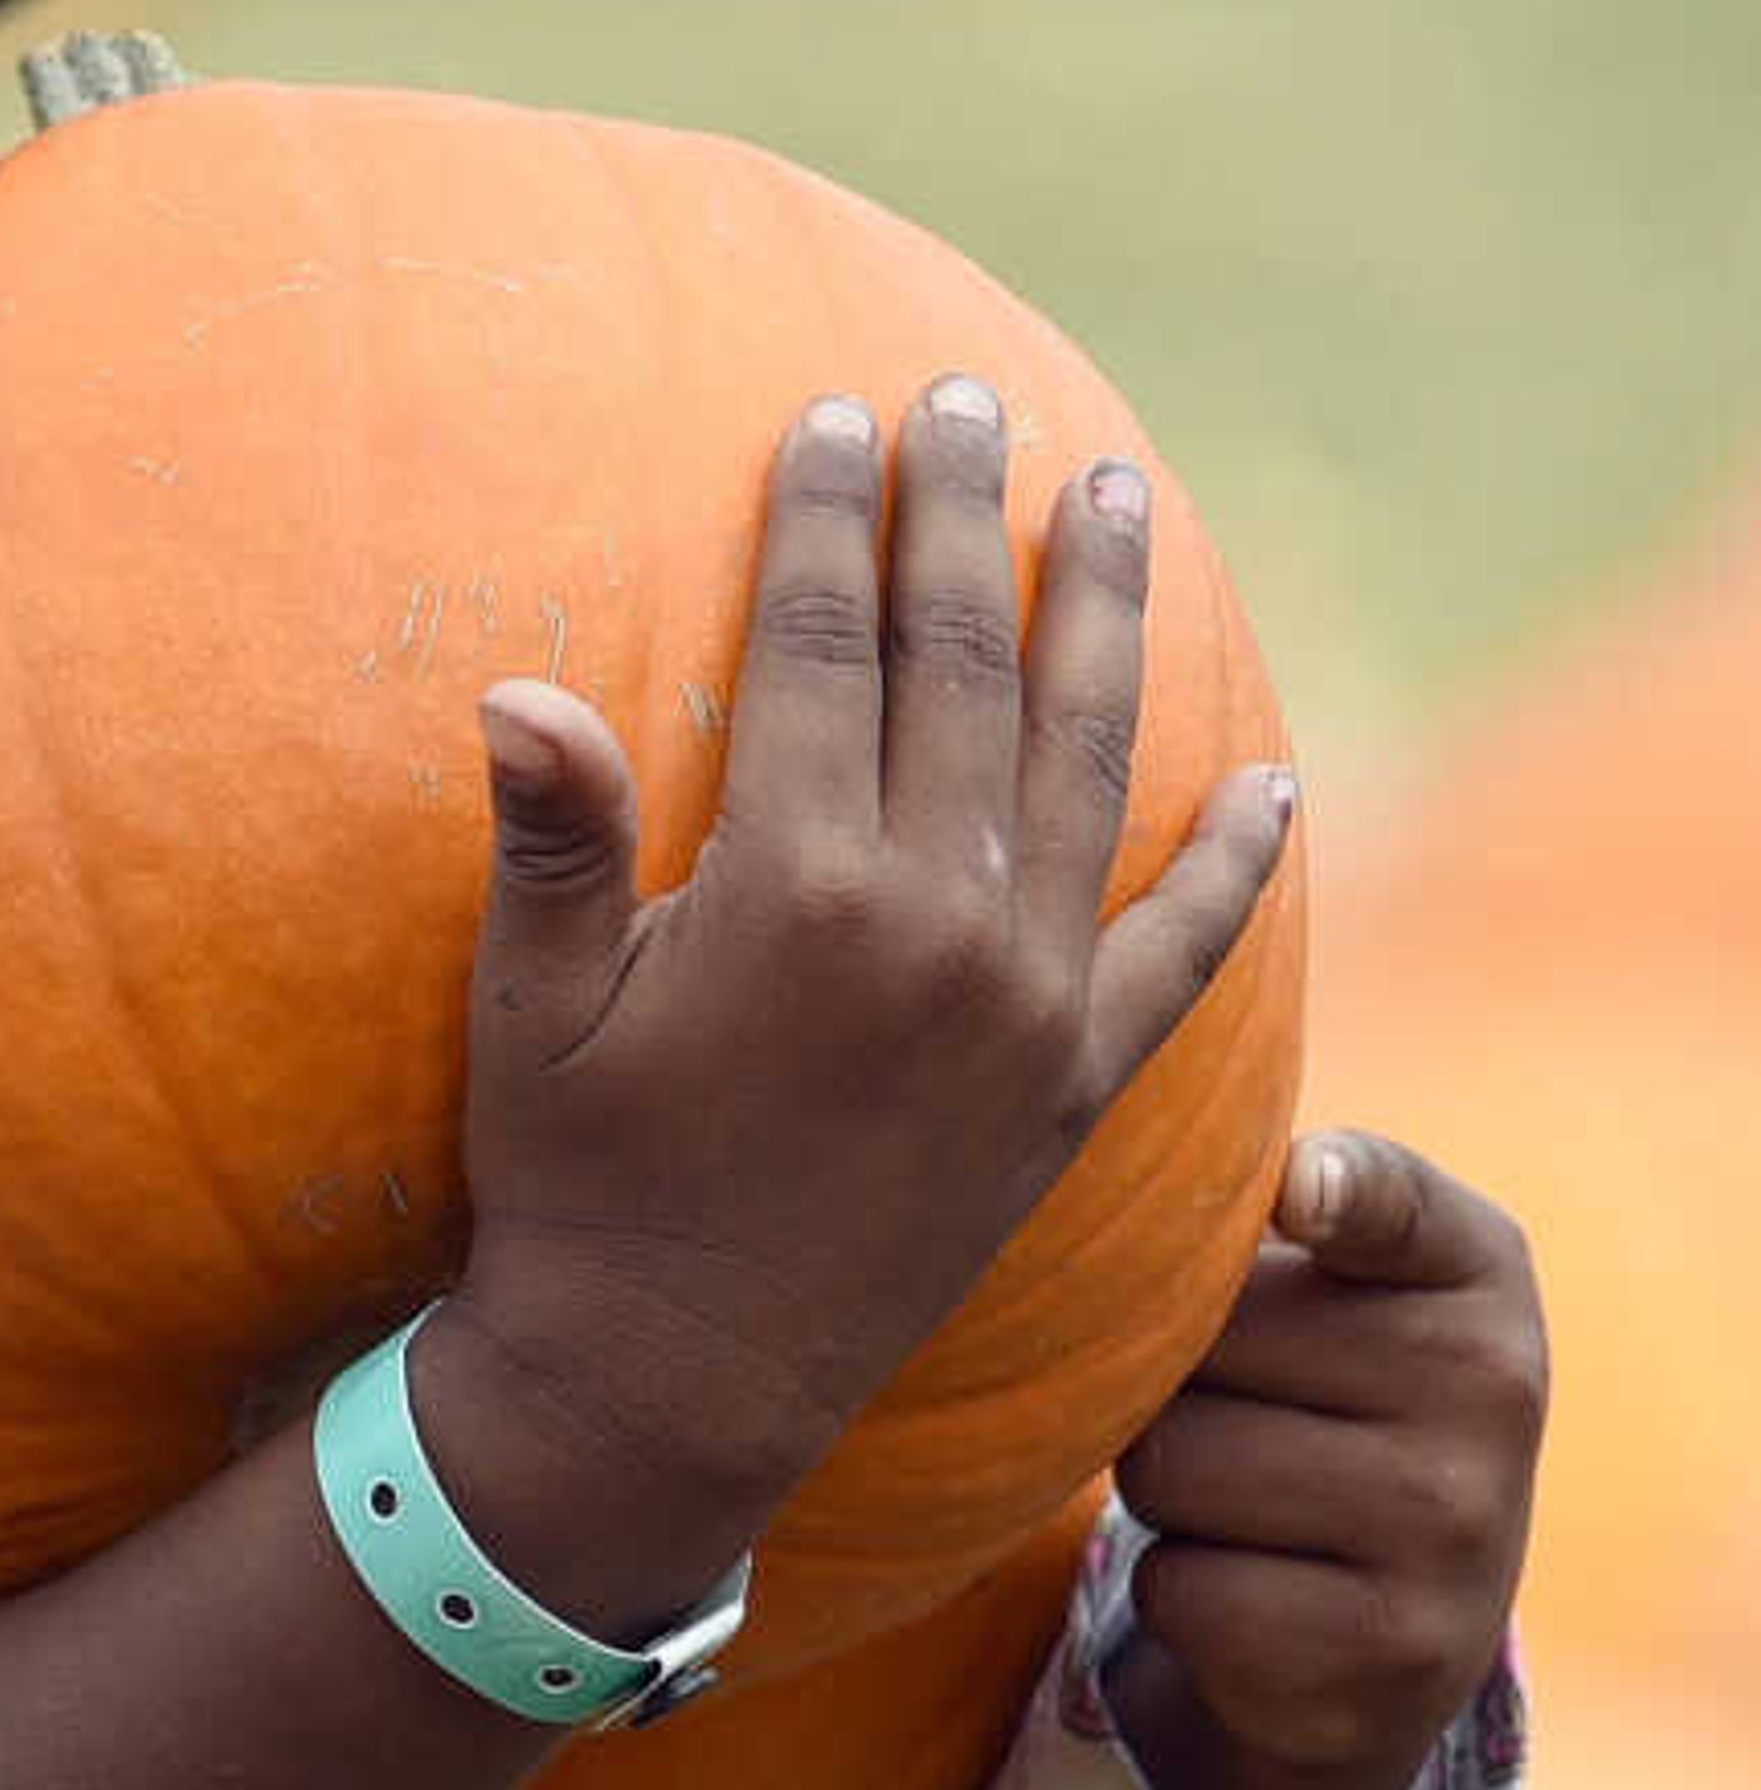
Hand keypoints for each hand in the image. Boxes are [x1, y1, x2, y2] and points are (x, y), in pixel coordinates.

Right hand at [403, 377, 1297, 1635]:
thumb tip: (521, 688)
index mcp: (795, 887)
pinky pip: (1187, 951)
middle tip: (975, 406)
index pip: (826, 648)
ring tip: (1118, 499)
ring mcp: (1027, 1005)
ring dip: (1103, 618)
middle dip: (966, 521)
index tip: (833, 415)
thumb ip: (553, 840)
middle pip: (964, 670)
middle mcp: (937, 926)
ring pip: (1087, 762)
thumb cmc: (575, 1182)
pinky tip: (1268, 773)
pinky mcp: (1077, 1086)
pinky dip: (1237, 860)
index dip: (827, 519)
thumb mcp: (532, 1008)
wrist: (674, 1384)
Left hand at [1100, 1127, 1544, 1789]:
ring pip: (1169, 1464)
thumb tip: (1148, 1233)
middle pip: (1194, 1336)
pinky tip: (1259, 1591)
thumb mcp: (1332, 1284)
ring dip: (1162, 1489)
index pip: (1393, 1203)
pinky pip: (1178, 1589)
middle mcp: (1495, 1390)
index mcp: (1476, 1268)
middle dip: (1169, 1380)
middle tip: (1244, 1413)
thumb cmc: (1326, 1398)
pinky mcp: (1393, 1654)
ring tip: (1249, 1500)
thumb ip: (1255, 1216)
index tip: (1297, 1192)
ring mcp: (1457, 1531)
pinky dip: (1181, 1592)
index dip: (1337, 1189)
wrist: (1398, 1621)